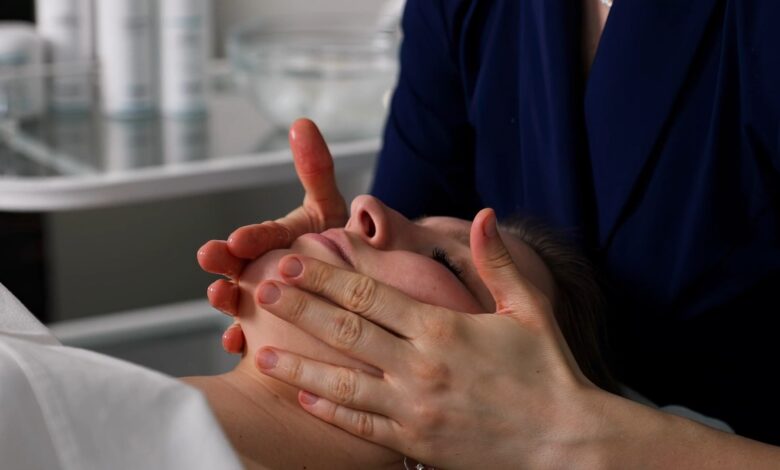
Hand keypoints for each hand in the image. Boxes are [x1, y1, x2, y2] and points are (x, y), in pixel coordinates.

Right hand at [197, 118, 347, 353]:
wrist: (357, 284)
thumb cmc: (339, 244)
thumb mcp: (329, 208)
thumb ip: (315, 170)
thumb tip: (302, 123)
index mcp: (275, 241)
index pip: (261, 237)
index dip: (251, 238)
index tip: (238, 238)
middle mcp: (263, 269)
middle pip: (240, 267)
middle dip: (224, 264)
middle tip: (210, 258)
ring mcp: (263, 301)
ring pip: (241, 302)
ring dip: (227, 301)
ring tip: (221, 299)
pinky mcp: (269, 330)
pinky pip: (255, 336)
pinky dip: (244, 341)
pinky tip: (237, 344)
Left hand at [252, 209, 604, 468]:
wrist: (566, 443)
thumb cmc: (549, 372)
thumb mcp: (529, 309)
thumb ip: (499, 261)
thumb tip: (483, 214)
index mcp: (444, 328)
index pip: (371, 294)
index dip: (327, 276)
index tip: (295, 262)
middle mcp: (421, 367)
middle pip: (345, 331)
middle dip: (299, 310)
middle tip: (262, 291)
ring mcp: (414, 408)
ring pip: (342, 382)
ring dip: (298, 366)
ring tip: (259, 354)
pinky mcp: (416, 442)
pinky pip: (363, 424)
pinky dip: (330, 410)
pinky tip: (303, 397)